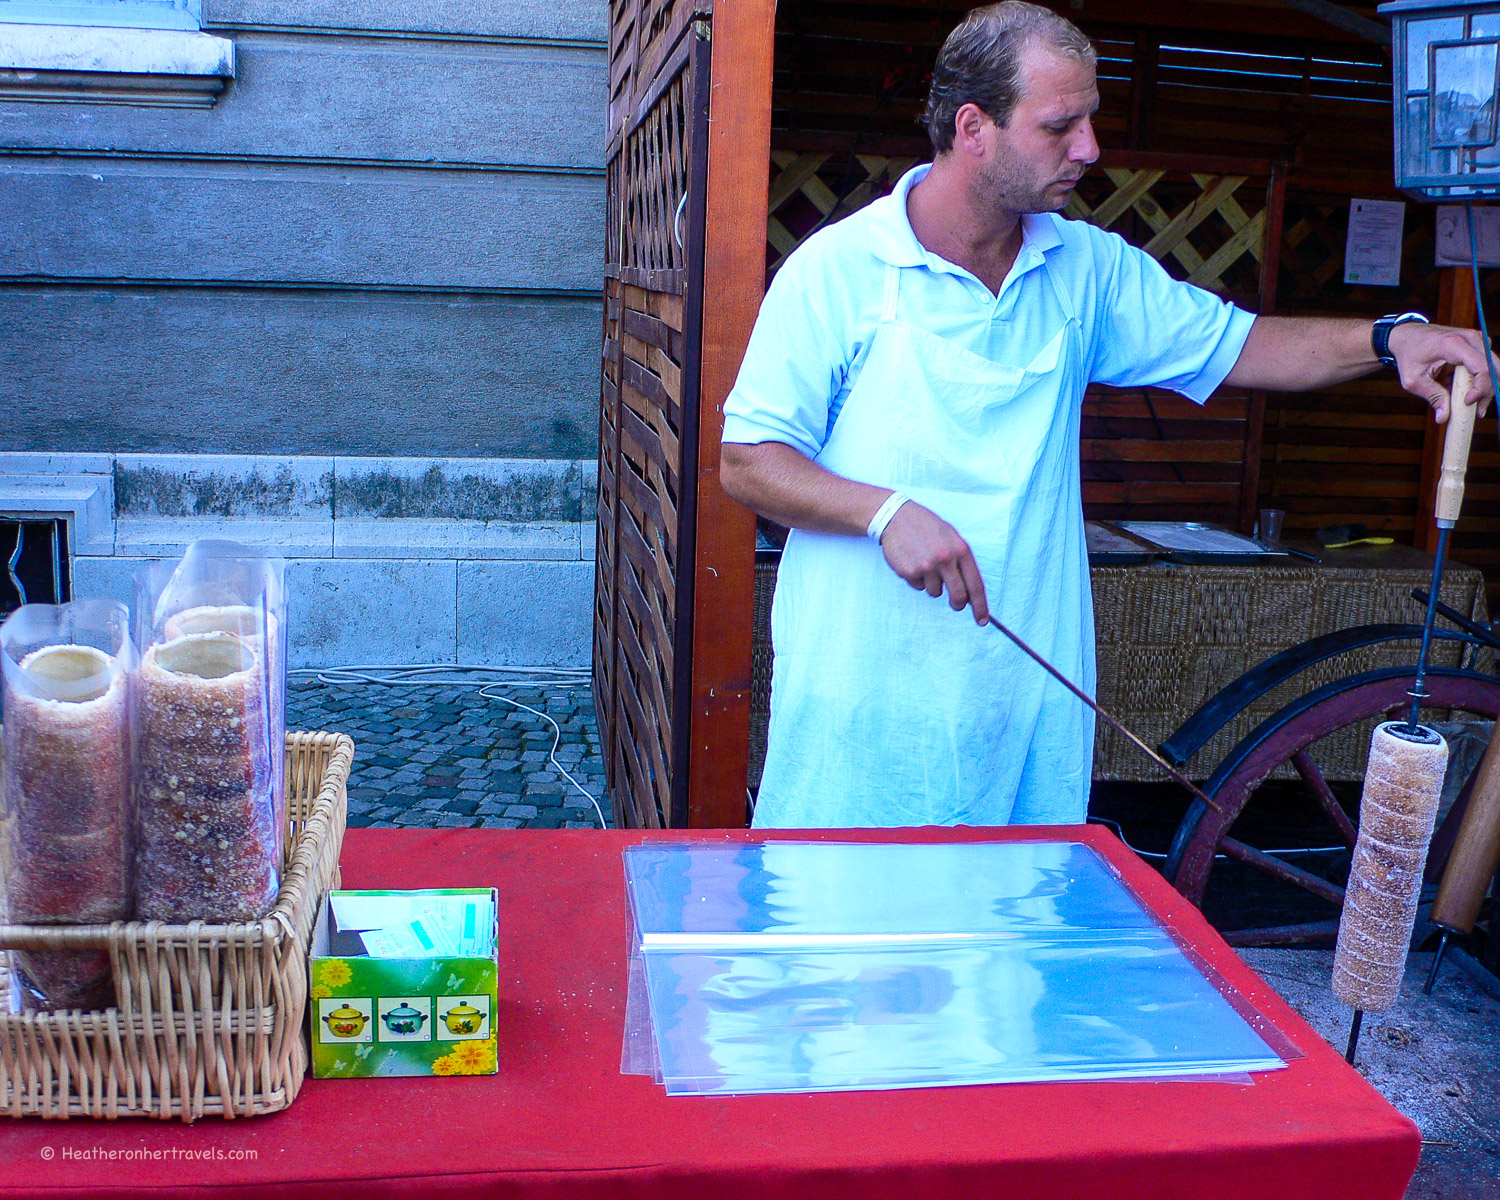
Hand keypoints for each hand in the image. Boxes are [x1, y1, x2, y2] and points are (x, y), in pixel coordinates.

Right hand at [878, 501, 989, 624]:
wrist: (896, 517)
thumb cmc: (926, 527)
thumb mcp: (951, 537)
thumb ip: (961, 561)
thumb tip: (968, 590)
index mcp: (961, 550)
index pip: (975, 584)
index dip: (980, 606)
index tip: (982, 620)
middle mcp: (945, 559)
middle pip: (958, 596)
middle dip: (958, 604)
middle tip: (955, 604)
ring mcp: (926, 567)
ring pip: (935, 592)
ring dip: (932, 585)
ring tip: (925, 564)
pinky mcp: (909, 572)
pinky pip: (918, 587)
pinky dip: (917, 579)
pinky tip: (912, 562)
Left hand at [1388, 321, 1494, 421]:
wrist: (1406, 335)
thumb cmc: (1408, 355)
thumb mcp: (1414, 380)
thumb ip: (1432, 397)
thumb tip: (1444, 418)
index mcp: (1453, 345)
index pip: (1481, 368)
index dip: (1481, 389)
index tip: (1467, 402)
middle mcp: (1470, 338)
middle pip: (1494, 368)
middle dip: (1488, 391)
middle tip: (1477, 411)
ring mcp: (1476, 338)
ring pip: (1493, 366)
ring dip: (1484, 386)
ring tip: (1465, 400)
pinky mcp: (1476, 342)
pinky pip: (1486, 363)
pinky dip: (1477, 378)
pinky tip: (1458, 386)